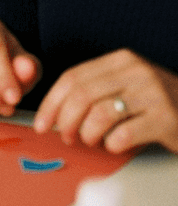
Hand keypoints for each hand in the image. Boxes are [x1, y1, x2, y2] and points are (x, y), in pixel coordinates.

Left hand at [33, 49, 177, 153]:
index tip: (41, 123)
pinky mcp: (165, 118)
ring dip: (87, 134)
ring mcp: (153, 94)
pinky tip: (114, 145)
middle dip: (65, 121)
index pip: (72, 77)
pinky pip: (123, 135)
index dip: (50, 103)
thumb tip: (53, 112)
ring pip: (99, 115)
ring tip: (91, 140)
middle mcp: (136, 72)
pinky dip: (111, 145)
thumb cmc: (156, 104)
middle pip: (81, 96)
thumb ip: (95, 91)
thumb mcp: (126, 86)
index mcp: (121, 60)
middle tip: (66, 136)